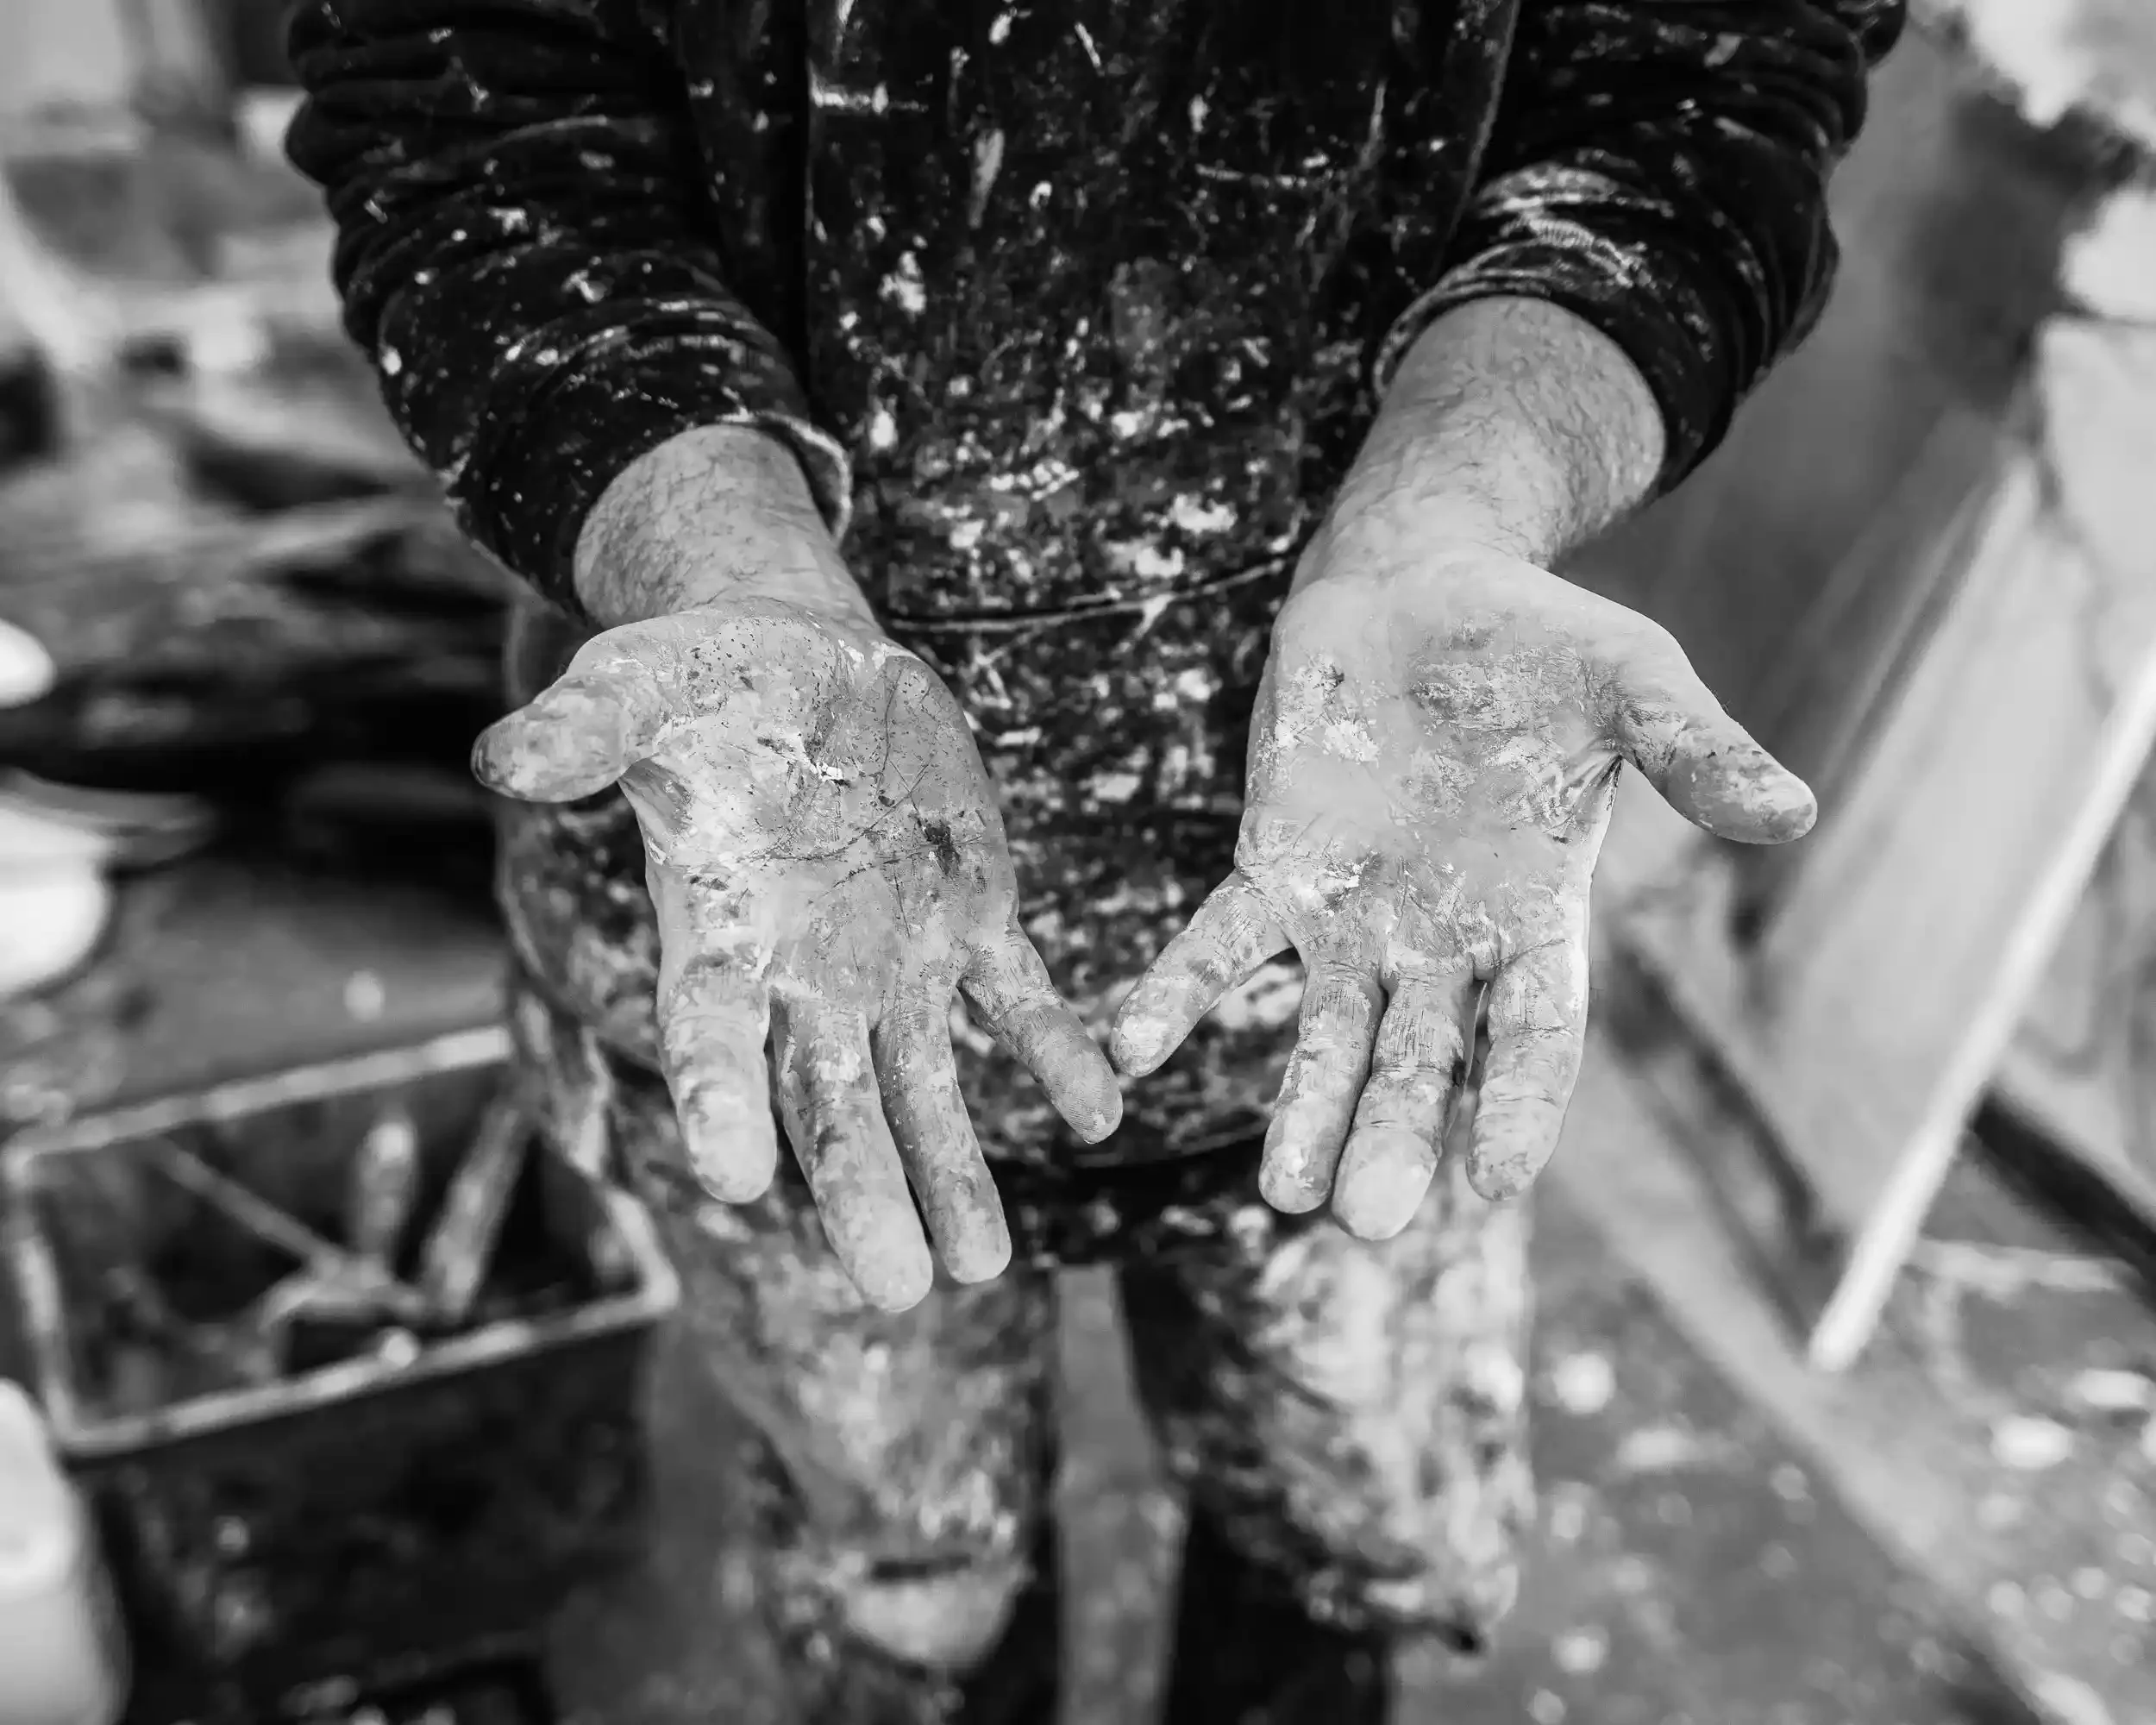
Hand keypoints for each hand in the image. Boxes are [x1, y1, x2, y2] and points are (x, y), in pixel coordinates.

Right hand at [475, 594, 1121, 1308]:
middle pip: (831, 1100)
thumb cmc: (697, 682)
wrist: (797, 666)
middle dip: (864, 1190)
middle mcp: (805, 970)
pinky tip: (1101, 1118)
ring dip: (957, 1169)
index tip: (732, 1181)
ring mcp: (894, 956)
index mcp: (716, 927)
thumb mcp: (636, 684)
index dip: (720, 1100)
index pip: (712, 1032)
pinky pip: (1020, 1004)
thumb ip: (583, 729)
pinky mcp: (971, 919)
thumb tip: (504, 756)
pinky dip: (1057, 1055)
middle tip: (897, 1288)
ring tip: (984, 1266)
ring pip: (926, 1085)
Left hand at [1112, 528, 1813, 1238]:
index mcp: (1538, 914)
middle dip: (1397, 1135)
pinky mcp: (1274, 872)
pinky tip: (1131, 1047)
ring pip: (1326, 1035)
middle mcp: (1442, 941)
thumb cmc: (1541, 640)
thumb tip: (1797, 811)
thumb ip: (1694, 749)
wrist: (1420, 586)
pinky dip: (1178, 994)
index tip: (1497, 1178)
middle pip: (1423, 1060)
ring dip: (1300, 1108)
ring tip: (1278, 1194)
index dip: (1521, 1100)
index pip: (1537, 1032)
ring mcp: (1353, 918)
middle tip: (1365, 1219)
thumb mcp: (1633, 680)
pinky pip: (1220, 945)